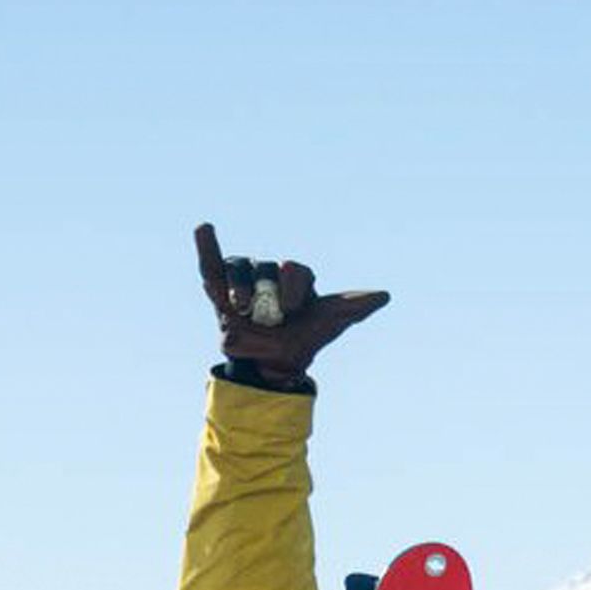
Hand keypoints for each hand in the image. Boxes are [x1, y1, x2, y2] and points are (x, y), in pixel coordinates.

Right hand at [191, 224, 389, 375]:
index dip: (294, 288)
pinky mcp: (219, 288)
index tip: (293, 310)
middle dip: (268, 294)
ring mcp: (244, 279)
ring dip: (240, 287)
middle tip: (272, 317)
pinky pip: (211, 263)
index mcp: (298, 276)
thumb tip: (385, 295)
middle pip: (267, 269)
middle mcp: (271, 273)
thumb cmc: (305, 338)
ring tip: (241, 307)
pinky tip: (205, 228)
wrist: (273, 362)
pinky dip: (206, 245)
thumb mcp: (330, 322)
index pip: (296, 270)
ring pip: (240, 269)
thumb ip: (354, 307)